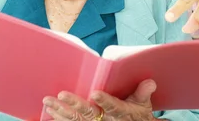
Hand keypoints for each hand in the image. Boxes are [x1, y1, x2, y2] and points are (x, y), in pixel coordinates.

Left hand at [42, 79, 157, 119]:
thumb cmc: (136, 114)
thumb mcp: (143, 105)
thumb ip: (143, 93)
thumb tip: (150, 82)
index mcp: (121, 113)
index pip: (113, 107)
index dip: (105, 101)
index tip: (95, 93)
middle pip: (88, 114)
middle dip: (73, 104)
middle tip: (60, 95)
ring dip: (60, 112)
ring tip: (48, 101)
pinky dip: (59, 119)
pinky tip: (48, 112)